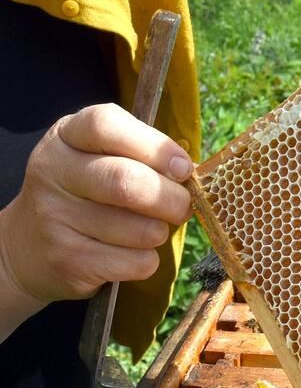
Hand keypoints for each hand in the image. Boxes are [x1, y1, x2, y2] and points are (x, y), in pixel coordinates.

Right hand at [0, 104, 192, 307]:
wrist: (26, 246)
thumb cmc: (84, 192)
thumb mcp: (100, 157)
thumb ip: (141, 154)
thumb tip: (187, 171)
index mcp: (66, 135)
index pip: (106, 125)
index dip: (155, 146)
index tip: (182, 166)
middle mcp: (53, 172)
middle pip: (127, 182)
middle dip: (172, 198)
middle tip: (182, 206)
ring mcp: (55, 217)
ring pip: (140, 229)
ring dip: (159, 232)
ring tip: (149, 229)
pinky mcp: (67, 260)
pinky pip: (135, 262)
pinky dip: (147, 260)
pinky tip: (131, 253)